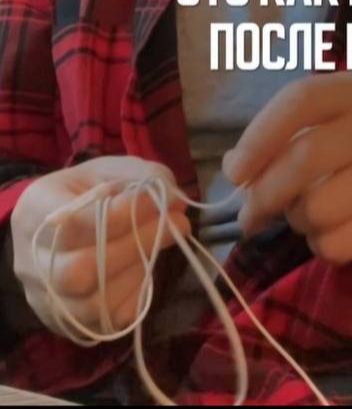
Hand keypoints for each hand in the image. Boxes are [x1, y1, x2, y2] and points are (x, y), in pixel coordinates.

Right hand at [9, 155, 189, 337]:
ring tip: (163, 244)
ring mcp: (47, 299)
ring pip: (92, 305)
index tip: (160, 199)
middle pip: (79, 271)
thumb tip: (173, 198)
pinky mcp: (67, 322)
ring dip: (139, 273)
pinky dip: (134, 297)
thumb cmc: (82, 194)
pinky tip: (146, 270)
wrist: (53, 229)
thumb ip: (139, 177)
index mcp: (35, 210)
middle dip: (135, 247)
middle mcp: (31, 261)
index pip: (73, 221)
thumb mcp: (106, 170)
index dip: (121, 214)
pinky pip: (106, 324)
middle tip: (176, 223)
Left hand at [222, 71, 351, 265]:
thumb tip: (233, 167)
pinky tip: (329, 230)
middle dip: (265, 193)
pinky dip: (320, 245)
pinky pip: (336, 243)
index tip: (234, 172)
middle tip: (249, 214)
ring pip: (317, 208)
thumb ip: (275, 138)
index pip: (299, 101)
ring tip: (303, 214)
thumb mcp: (321, 126)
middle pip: (305, 158)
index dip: (259, 137)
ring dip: (296, 220)